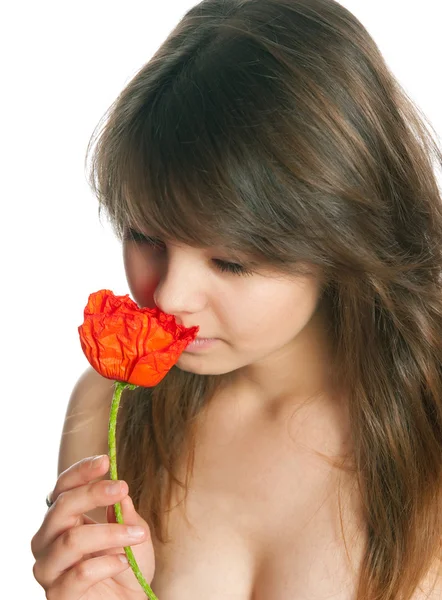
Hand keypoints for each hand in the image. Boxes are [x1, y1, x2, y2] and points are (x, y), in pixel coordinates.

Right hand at [31, 455, 155, 598]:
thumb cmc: (126, 565)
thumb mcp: (134, 533)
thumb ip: (125, 514)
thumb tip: (121, 494)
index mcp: (63, 519)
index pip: (63, 488)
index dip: (81, 472)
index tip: (105, 461)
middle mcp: (49, 540)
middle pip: (62, 507)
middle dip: (93, 493)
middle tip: (122, 487)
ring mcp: (49, 568)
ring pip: (71, 540)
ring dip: (109, 533)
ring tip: (137, 536)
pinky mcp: (58, 595)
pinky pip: (80, 573)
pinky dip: (107, 564)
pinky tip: (124, 562)